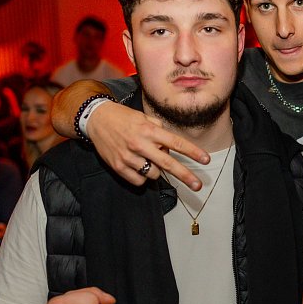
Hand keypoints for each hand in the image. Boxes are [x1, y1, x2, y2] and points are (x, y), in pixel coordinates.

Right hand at [84, 100, 209, 189]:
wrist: (97, 119)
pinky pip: (138, 181)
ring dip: (156, 170)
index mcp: (149, 130)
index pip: (176, 143)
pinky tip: (138, 166)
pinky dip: (142, 177)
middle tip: (198, 185)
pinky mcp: (118, 167)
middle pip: (168, 164)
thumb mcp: (144, 118)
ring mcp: (128, 157)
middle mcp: (140, 144)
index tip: (206, 160)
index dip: (193, 152)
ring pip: (153, 174)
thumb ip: (160, 130)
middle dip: (185, 175)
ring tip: (148, 159)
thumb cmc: (124, 118)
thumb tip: (170, 147)